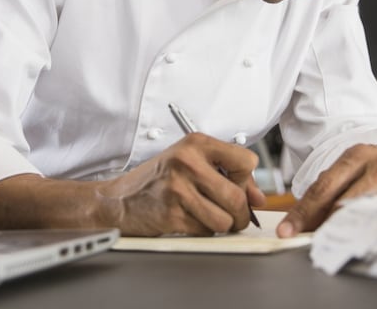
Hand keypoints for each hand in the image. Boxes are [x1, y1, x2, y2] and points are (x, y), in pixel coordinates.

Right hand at [98, 132, 265, 235]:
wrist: (118, 199)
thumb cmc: (157, 180)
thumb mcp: (192, 164)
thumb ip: (229, 176)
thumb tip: (258, 198)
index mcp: (196, 144)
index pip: (246, 161)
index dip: (247, 180)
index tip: (238, 187)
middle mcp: (187, 162)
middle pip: (237, 196)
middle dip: (241, 214)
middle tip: (236, 217)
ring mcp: (178, 189)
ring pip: (224, 219)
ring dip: (223, 226)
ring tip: (210, 218)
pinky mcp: (171, 214)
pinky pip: (206, 231)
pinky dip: (204, 231)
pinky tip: (190, 221)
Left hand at [276, 143, 376, 237]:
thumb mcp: (352, 172)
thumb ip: (328, 194)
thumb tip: (300, 225)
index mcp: (356, 155)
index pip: (323, 188)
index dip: (303, 213)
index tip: (287, 231)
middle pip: (344, 203)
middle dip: (325, 227)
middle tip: (313, 244)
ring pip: (368, 214)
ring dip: (349, 234)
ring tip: (337, 247)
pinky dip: (376, 234)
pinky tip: (367, 244)